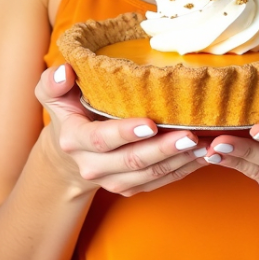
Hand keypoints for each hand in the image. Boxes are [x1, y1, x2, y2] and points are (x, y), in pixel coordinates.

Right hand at [35, 65, 205, 197]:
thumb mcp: (54, 93)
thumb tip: (65, 71)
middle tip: (192, 135)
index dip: (126, 132)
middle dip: (163, 149)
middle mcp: (92, 166)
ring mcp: (112, 180)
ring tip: (205, 145)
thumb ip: (53, 82)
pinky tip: (203, 156)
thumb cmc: (69, 110)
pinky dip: (182, 170)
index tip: (152, 123)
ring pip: (149, 175)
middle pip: (132, 161)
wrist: (70, 151)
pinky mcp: (130, 187)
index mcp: (75, 140)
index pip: (100, 139)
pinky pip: (158, 183)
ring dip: (179, 162)